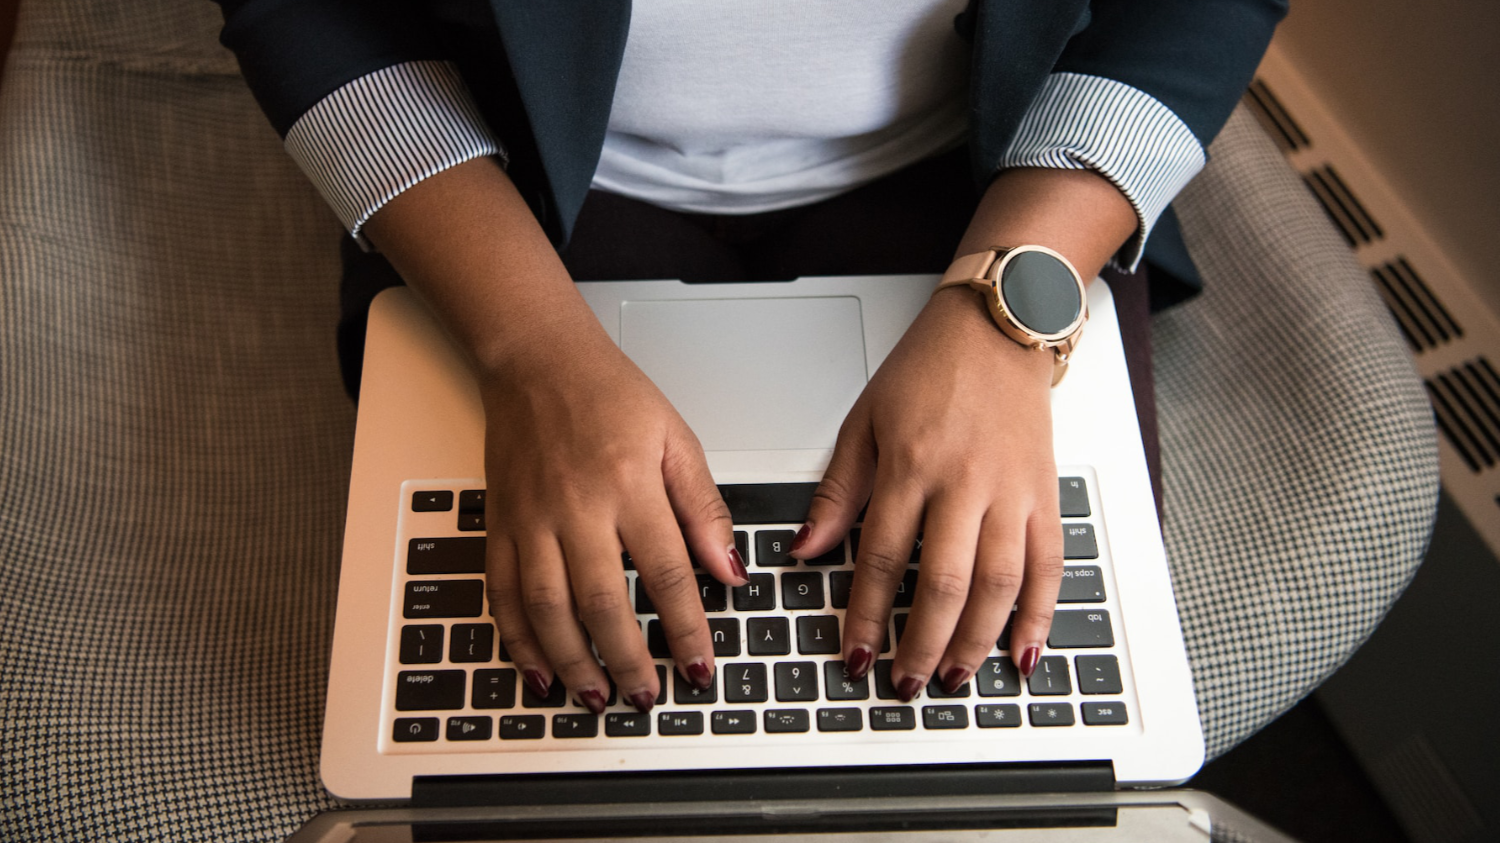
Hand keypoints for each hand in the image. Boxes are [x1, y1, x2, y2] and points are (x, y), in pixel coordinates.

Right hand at [362, 158, 746, 715]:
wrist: (536, 360)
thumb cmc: (609, 395)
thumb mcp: (677, 439)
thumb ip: (704, 509)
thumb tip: (732, 570)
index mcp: (630, 484)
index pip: (665, 572)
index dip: (685, 628)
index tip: (700, 666)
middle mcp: (577, 506)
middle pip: (602, 601)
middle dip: (627, 660)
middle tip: (645, 697)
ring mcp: (531, 519)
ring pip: (548, 607)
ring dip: (571, 661)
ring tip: (596, 695)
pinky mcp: (500, 524)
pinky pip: (503, 593)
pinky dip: (518, 638)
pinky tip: (538, 668)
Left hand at [790, 285, 1063, 699]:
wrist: (997, 327)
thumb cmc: (929, 370)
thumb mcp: (864, 421)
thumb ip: (838, 492)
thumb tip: (807, 549)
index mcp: (911, 464)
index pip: (882, 557)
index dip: (868, 614)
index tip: (857, 652)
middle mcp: (964, 482)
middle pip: (943, 583)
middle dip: (921, 643)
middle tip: (904, 681)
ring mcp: (1012, 490)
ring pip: (998, 583)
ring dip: (976, 640)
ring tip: (953, 676)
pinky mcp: (1045, 493)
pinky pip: (1049, 565)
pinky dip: (1039, 613)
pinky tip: (1024, 650)